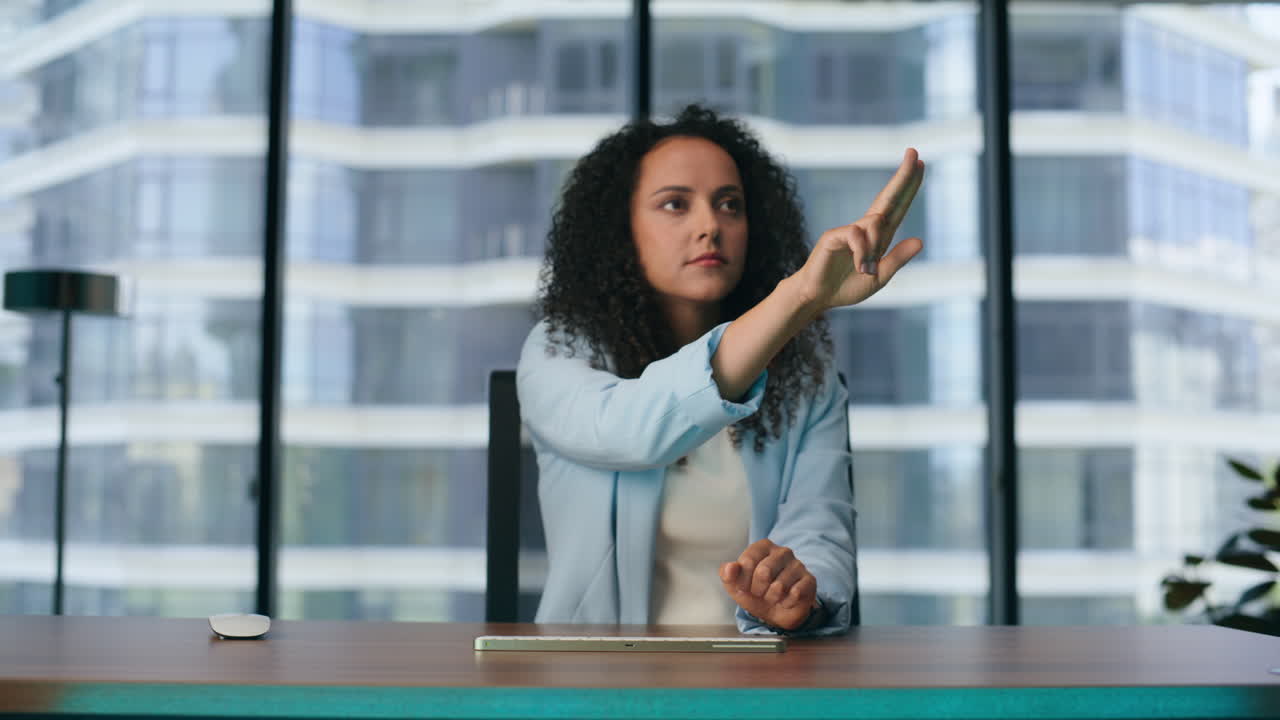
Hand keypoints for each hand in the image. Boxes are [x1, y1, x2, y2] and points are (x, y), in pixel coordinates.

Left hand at [719, 539, 816, 630]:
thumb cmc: (756, 594)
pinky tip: (786, 600)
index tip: (745, 587)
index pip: (747, 562)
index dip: (743, 581)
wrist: (776, 613)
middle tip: (760, 593)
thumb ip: (728, 575)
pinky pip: (795, 594)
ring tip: (774, 597)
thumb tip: (730, 568)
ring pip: (779, 586)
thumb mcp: (736, 587)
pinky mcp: (809, 580)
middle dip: (758, 590)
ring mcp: (798, 564)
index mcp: (762, 546)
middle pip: (764, 572)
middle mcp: (782, 551)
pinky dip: (786, 603)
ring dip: (772, 598)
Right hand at [792, 148, 924, 310]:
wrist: (817, 297)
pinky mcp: (833, 236)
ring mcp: (848, 230)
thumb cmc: (845, 287)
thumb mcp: (879, 277)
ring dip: (876, 247)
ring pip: (875, 223)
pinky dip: (863, 252)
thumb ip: (897, 259)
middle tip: (914, 151)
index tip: (921, 163)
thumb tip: (921, 241)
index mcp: (878, 238)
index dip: (908, 186)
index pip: (897, 206)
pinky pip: (857, 235)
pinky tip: (860, 266)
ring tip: (866, 269)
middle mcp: (865, 229)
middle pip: (888, 198)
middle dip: (902, 176)